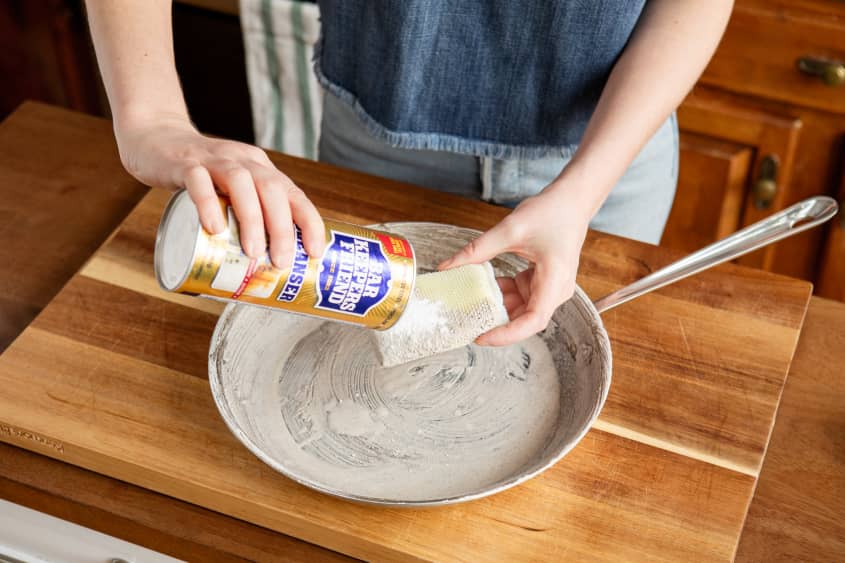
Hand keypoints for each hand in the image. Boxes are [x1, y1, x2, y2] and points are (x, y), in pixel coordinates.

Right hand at [116, 114, 324, 266]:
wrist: (157, 139)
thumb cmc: (202, 176)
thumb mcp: (234, 191)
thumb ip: (248, 217)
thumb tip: (265, 268)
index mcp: (262, 170)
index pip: (294, 194)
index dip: (309, 222)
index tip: (315, 253)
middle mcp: (245, 161)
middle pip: (272, 190)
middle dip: (282, 228)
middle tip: (282, 262)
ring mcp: (214, 159)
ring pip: (240, 184)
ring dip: (251, 219)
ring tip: (253, 252)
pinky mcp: (184, 163)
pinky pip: (198, 181)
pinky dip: (208, 204)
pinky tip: (214, 228)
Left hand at [438, 185, 591, 345]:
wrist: (572, 201)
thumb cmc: (551, 212)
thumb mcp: (510, 229)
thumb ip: (478, 250)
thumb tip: (447, 266)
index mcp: (555, 281)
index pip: (533, 321)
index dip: (507, 334)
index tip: (482, 336)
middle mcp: (557, 290)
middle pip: (526, 320)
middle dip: (497, 322)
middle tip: (468, 322)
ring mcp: (552, 288)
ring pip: (522, 309)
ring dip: (498, 305)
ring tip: (472, 302)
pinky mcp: (545, 282)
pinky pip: (523, 296)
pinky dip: (504, 293)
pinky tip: (488, 285)